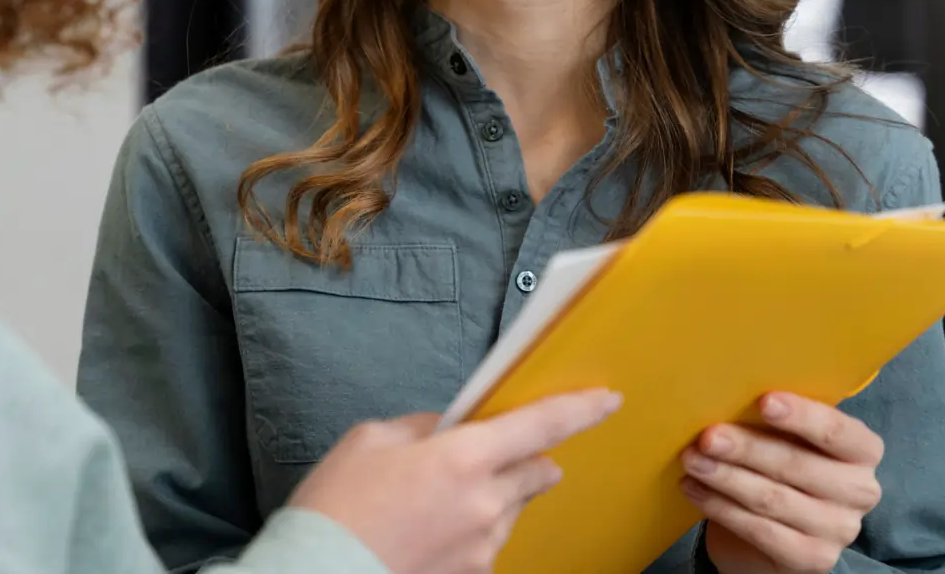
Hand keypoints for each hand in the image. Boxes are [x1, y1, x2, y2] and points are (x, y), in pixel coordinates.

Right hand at [289, 389, 621, 573]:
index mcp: (465, 457)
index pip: (542, 425)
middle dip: (528, 458)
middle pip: (538, 471)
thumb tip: (447, 430)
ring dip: (495, 496)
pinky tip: (430, 531)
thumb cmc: (337, 506)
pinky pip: (488, 542)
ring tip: (437, 501)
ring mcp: (483, 546)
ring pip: (512, 509)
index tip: (607, 399)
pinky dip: (472, 530)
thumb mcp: (372, 440)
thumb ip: (424, 427)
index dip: (581, 409)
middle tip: (491, 454)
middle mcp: (486, 502)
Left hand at [681, 393, 883, 573]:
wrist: (776, 531)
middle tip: (708, 437)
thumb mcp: (789, 437)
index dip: (802, 416)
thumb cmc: (782, 465)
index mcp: (863, 450)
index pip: (836, 432)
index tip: (764, 401)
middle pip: (797, 465)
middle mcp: (860, 491)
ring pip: (773, 499)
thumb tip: (730, 388)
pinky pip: (760, 531)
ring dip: (726, 478)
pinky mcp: (813, 559)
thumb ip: (776, 417)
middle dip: (747, 448)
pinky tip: (695, 489)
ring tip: (692, 460)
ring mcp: (839, 529)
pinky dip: (721, 508)